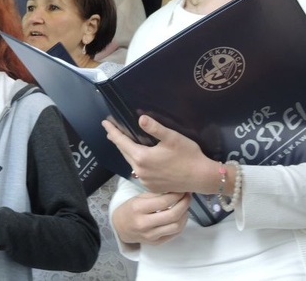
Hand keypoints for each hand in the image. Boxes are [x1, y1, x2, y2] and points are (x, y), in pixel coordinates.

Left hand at [103, 115, 217, 193]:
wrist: (201, 177)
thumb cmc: (188, 155)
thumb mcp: (172, 138)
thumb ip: (155, 128)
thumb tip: (140, 119)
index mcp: (142, 157)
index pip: (121, 142)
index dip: (113, 131)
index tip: (105, 123)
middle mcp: (140, 171)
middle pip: (124, 152)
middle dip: (117, 140)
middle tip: (111, 130)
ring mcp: (145, 180)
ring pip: (131, 162)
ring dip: (127, 151)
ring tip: (123, 142)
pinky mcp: (151, 187)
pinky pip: (139, 172)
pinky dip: (136, 162)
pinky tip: (139, 158)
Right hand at [112, 192, 189, 245]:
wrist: (120, 228)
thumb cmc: (130, 209)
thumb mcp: (139, 197)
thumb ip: (156, 194)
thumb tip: (175, 190)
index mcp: (139, 209)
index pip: (164, 202)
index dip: (177, 195)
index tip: (182, 189)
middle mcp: (145, 224)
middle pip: (173, 215)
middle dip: (184, 204)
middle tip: (188, 196)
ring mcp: (151, 236)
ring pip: (176, 226)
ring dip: (185, 214)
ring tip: (185, 206)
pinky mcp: (156, 242)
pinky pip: (174, 234)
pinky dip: (181, 224)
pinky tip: (181, 216)